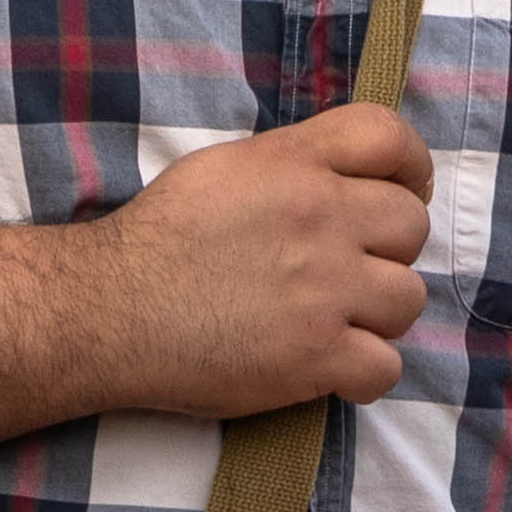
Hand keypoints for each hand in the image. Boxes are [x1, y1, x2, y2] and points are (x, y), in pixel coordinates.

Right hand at [88, 103, 433, 417]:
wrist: (100, 312)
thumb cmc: (155, 243)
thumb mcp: (221, 172)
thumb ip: (294, 166)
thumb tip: (351, 177)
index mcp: (293, 166)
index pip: (388, 138)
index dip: (410, 168)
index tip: (401, 194)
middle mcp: (320, 219)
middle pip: (411, 226)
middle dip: (386, 251)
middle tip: (342, 271)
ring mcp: (323, 289)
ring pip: (408, 299)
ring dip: (377, 314)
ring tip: (329, 321)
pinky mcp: (315, 355)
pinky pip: (386, 368)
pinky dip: (363, 374)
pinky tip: (331, 368)